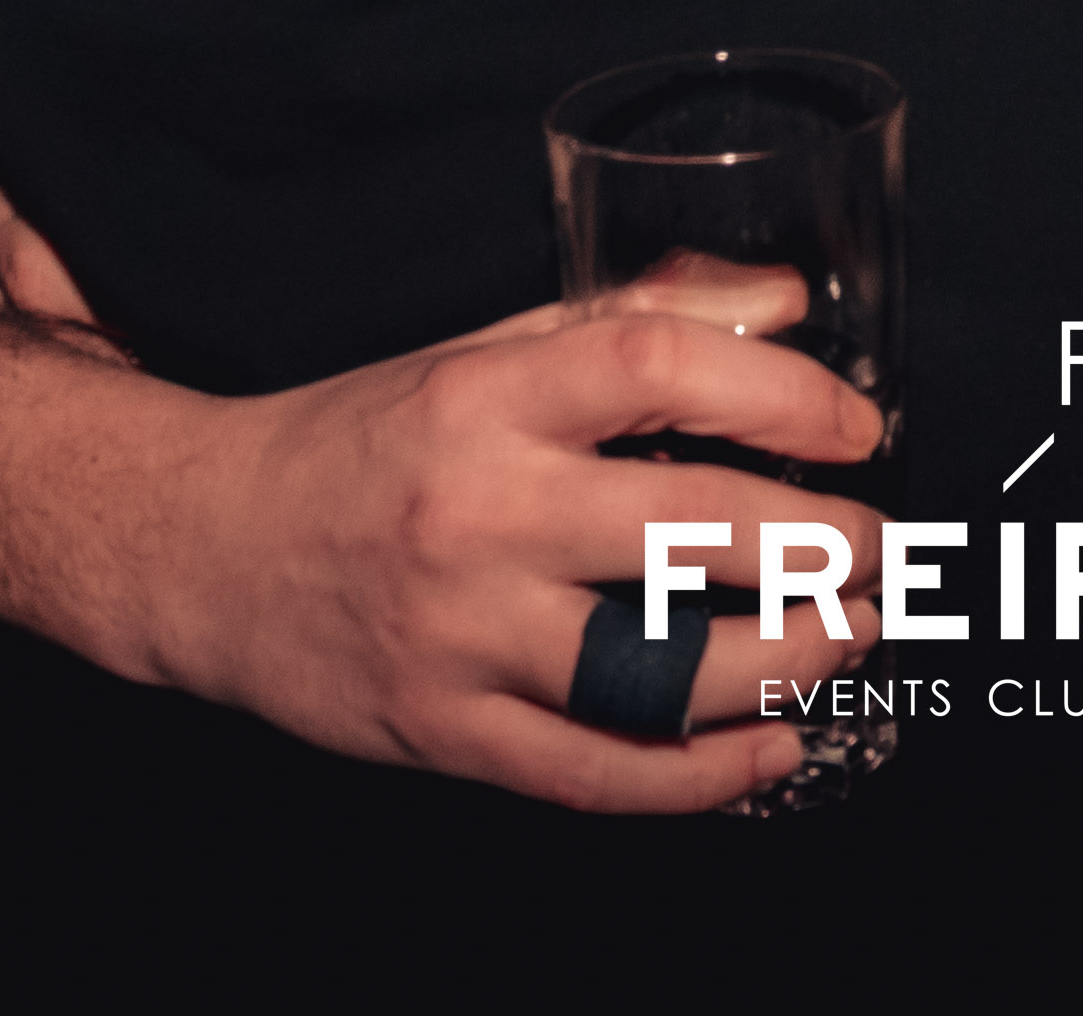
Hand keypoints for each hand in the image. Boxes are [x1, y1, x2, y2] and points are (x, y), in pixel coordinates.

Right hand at [0, 190, 888, 811]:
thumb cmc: (366, 439)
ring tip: (846, 639)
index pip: (660, 368)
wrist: (205, 548)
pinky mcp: (444, 729)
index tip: (856, 427)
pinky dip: (700, 777)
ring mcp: (460, 632)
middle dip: (819, 548)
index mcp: (487, 394)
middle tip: (878, 553)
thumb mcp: (485, 349)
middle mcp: (478, 510)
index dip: (783, 394)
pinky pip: (596, 774)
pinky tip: (770, 748)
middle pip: (688, 530)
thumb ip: (635, 320)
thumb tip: (785, 304)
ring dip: (783, 662)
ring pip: (657, 670)